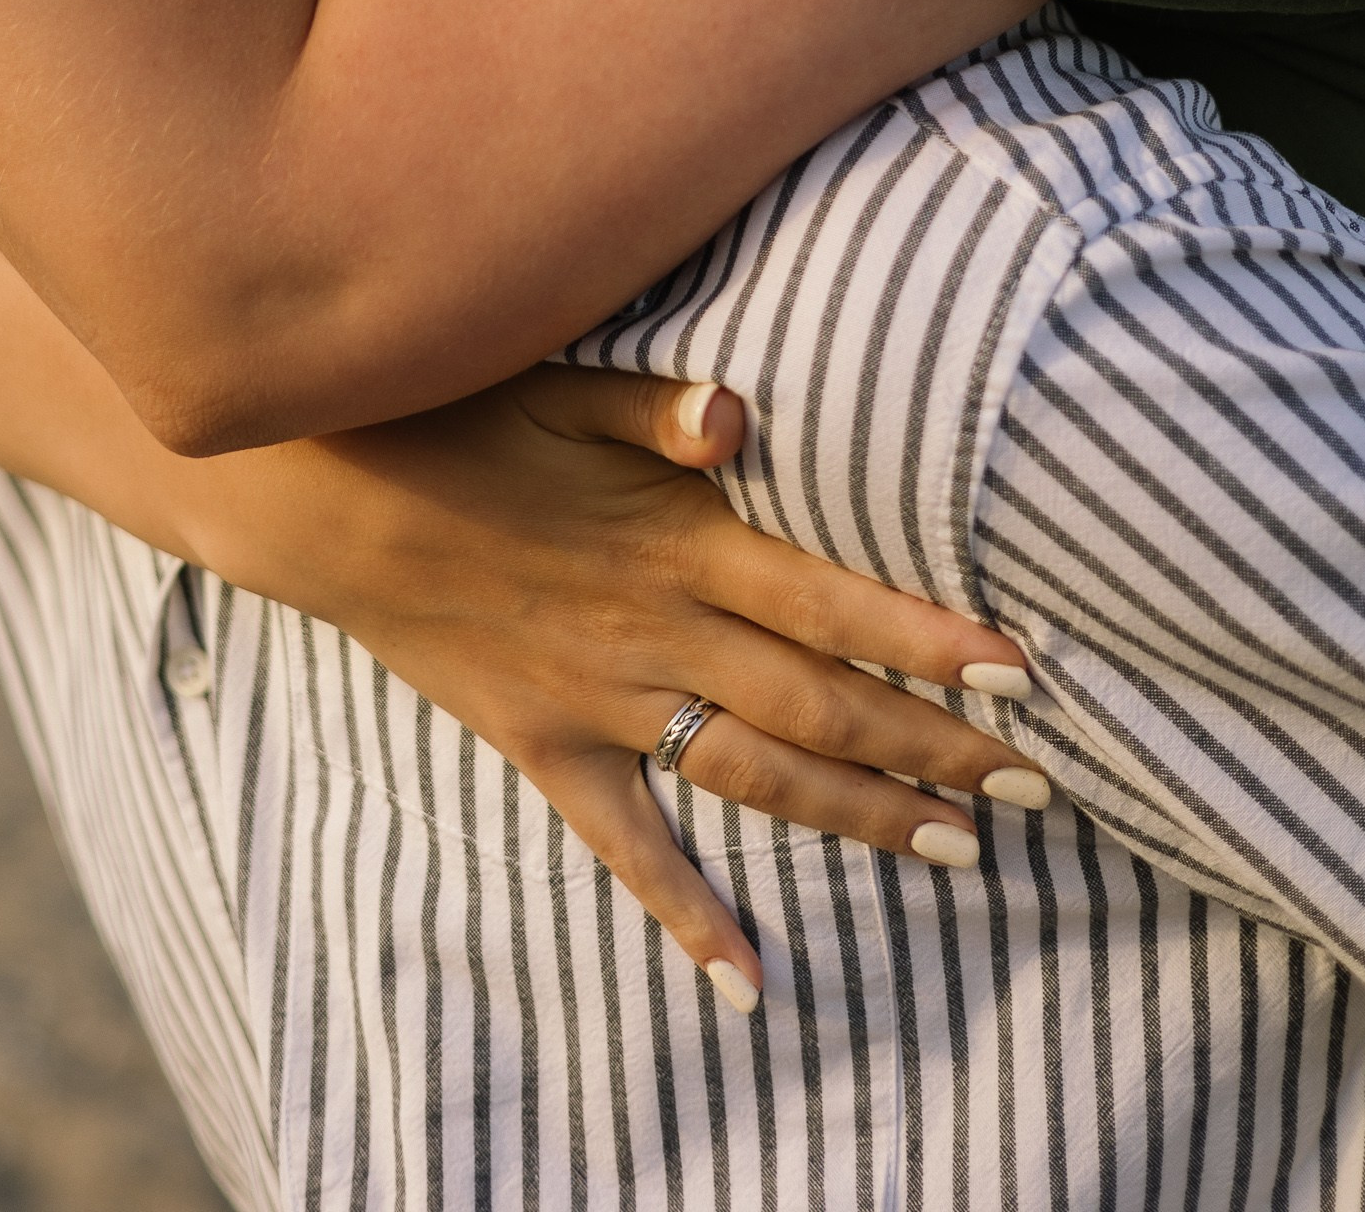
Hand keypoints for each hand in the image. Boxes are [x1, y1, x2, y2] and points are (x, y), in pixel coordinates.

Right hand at [182, 366, 1038, 1009]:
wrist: (326, 497)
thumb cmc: (454, 412)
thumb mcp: (558, 383)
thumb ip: (661, 406)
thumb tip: (744, 411)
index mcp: (676, 539)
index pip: (833, 602)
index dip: (929, 640)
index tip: (1024, 673)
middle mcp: (655, 631)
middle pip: (820, 706)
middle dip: (936, 748)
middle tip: (1039, 786)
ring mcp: (602, 700)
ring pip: (754, 777)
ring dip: (860, 817)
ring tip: (959, 851)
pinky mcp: (547, 743)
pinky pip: (626, 844)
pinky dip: (687, 916)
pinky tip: (749, 981)